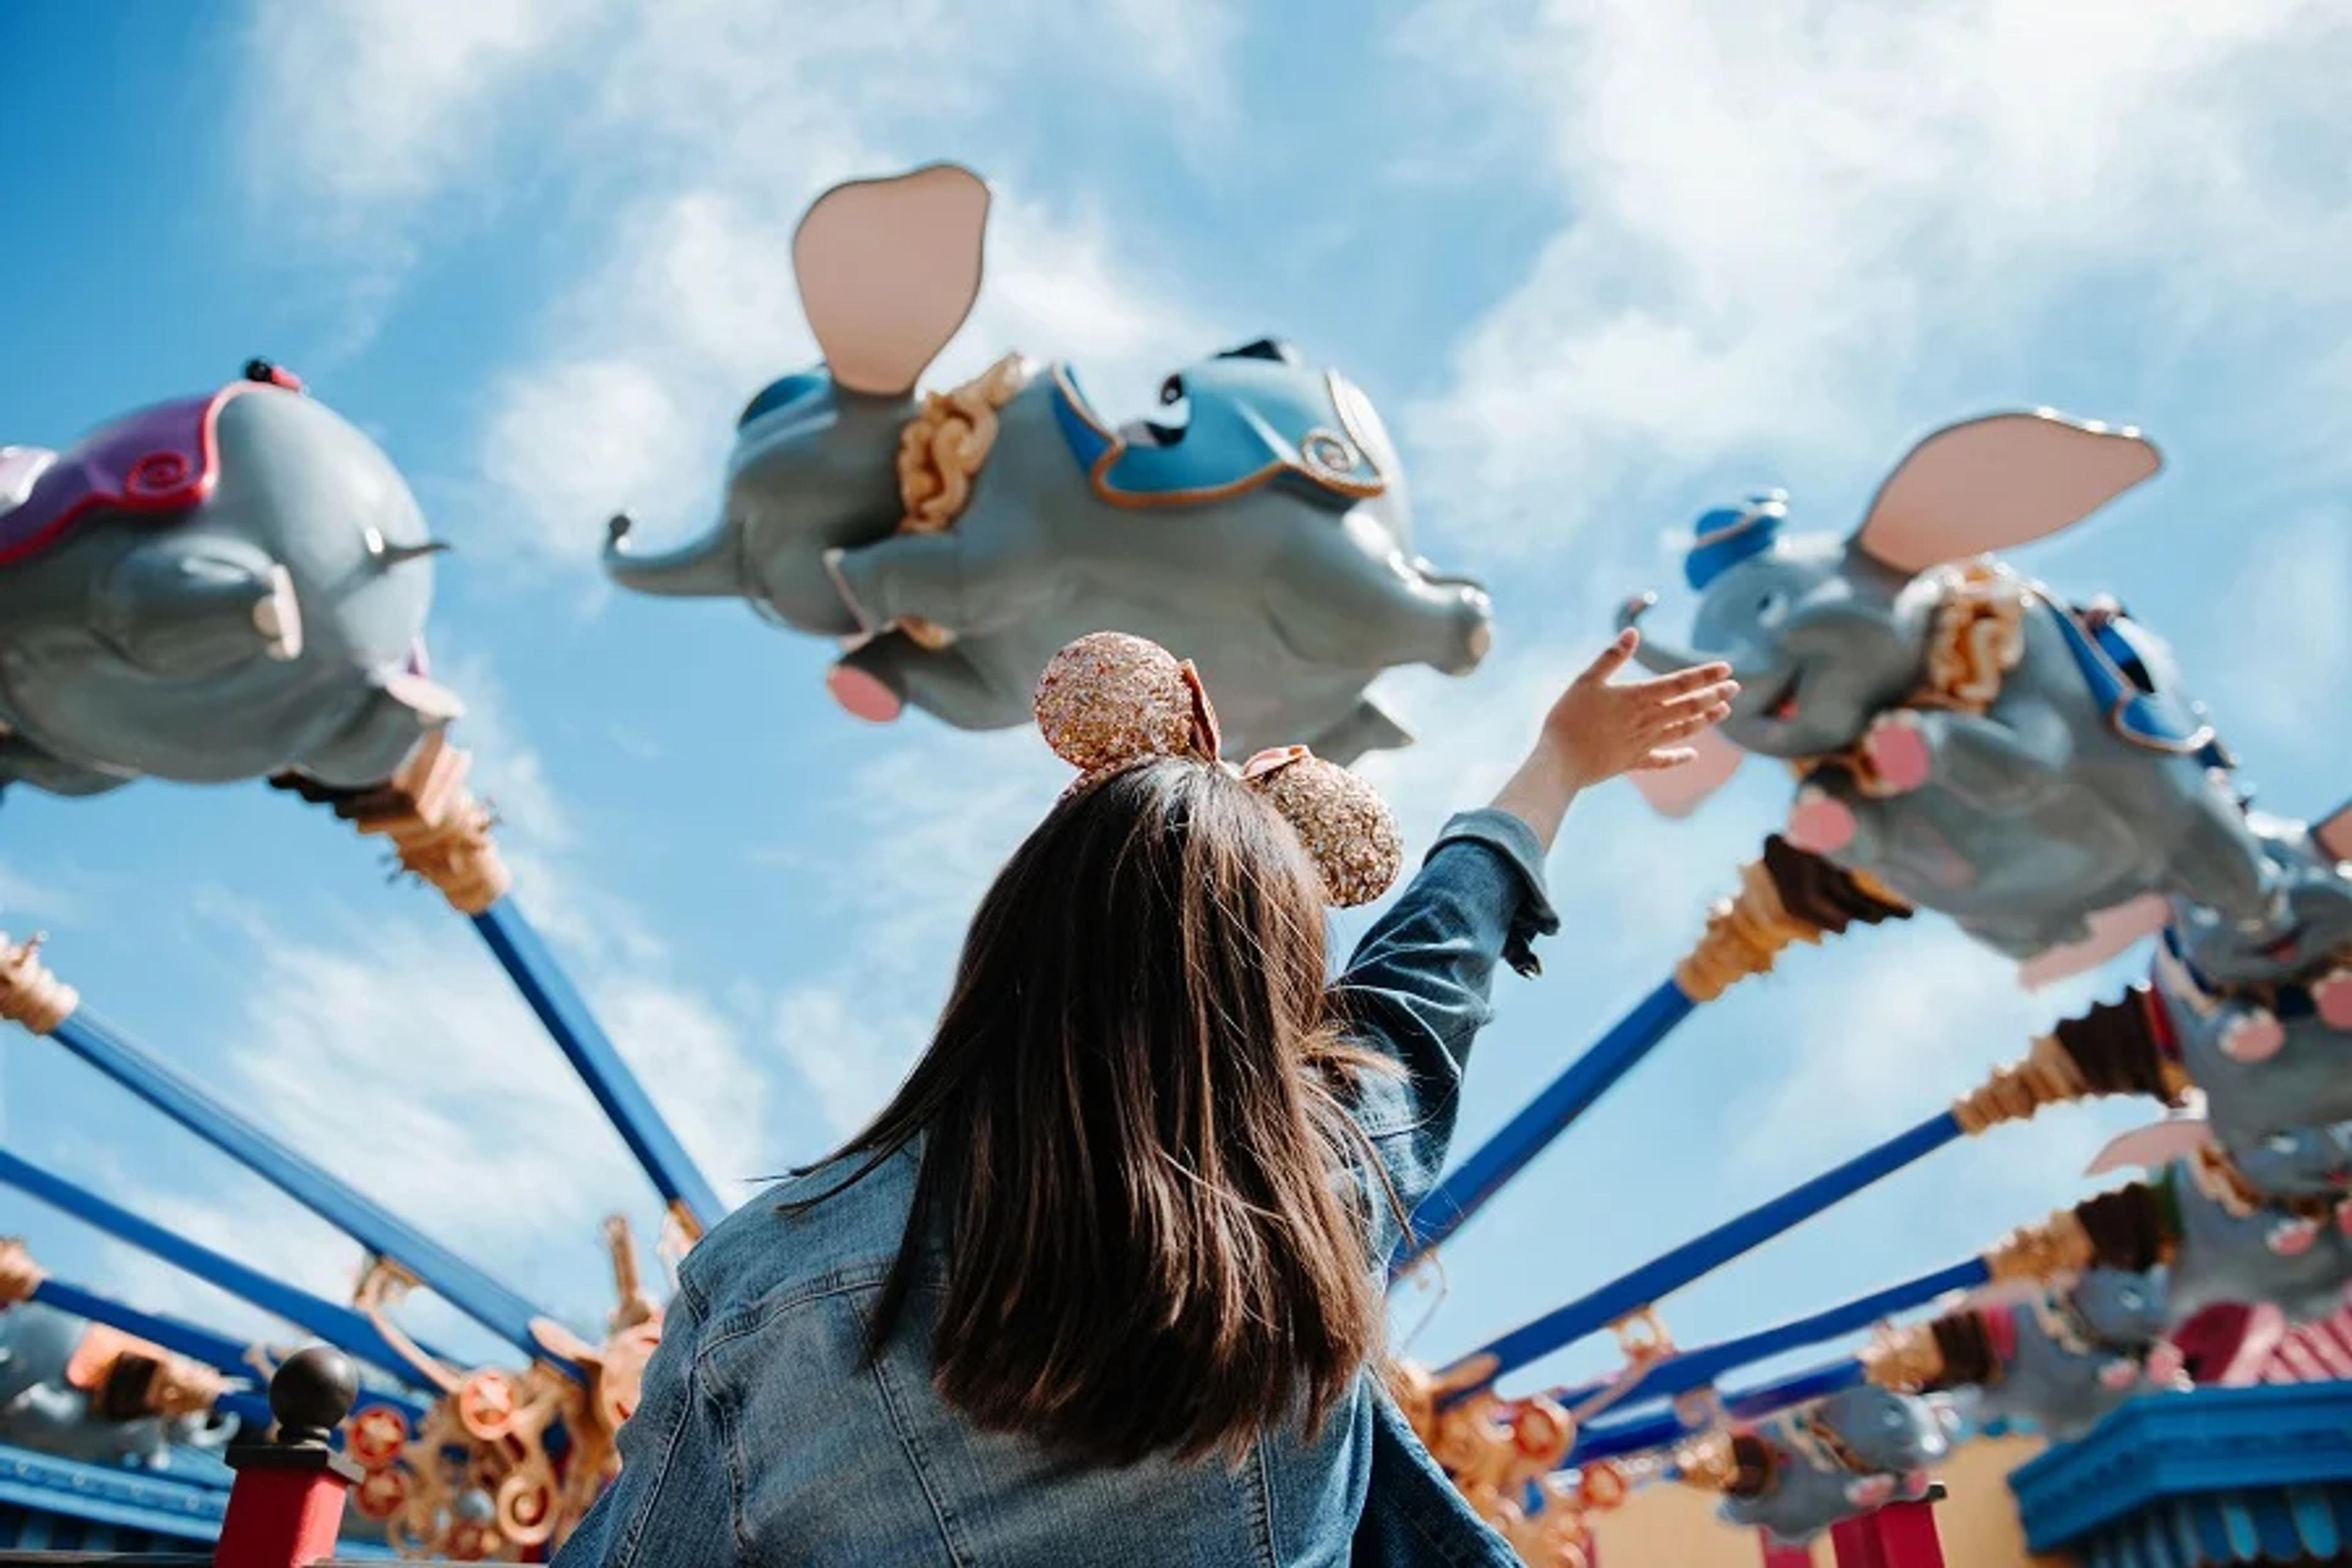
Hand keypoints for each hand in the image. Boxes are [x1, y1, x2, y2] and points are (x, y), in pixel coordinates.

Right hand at [1488, 630, 1735, 850]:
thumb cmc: (1569, 718)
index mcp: (1636, 698)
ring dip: (1706, 720)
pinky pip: (1662, 760)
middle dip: (1714, 695)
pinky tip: (1693, 755)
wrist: (1560, 763)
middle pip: (1689, 706)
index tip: (1727, 668)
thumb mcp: (1586, 680)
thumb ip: (1611, 657)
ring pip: (1682, 730)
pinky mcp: (1633, 762)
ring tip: (1724, 711)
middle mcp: (1647, 721)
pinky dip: (1679, 758)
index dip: (1704, 675)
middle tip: (1736, 687)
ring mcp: (1643, 743)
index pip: (1679, 683)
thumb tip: (1632, 632)